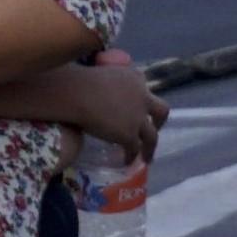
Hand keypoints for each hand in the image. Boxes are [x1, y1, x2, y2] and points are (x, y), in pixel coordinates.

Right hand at [80, 47, 169, 162]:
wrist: (75, 93)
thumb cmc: (77, 80)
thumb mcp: (98, 74)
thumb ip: (107, 84)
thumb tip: (99, 96)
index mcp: (133, 78)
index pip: (143, 87)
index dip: (141, 97)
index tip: (136, 102)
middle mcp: (142, 97)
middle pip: (161, 111)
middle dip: (159, 121)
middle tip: (153, 128)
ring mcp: (137, 118)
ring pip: (152, 136)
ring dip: (149, 147)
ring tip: (146, 157)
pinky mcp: (129, 134)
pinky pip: (134, 149)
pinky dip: (130, 156)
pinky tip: (126, 162)